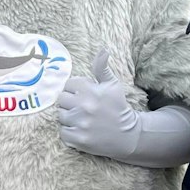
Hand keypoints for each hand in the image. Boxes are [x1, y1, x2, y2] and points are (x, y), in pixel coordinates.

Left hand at [57, 50, 189, 168]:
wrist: (129, 135)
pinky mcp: (78, 139)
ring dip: (69, 118)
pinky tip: (81, 130)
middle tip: (82, 108)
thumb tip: (103, 50)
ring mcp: (80, 123)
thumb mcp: (112, 85)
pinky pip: (63, 132)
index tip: (84, 96)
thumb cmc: (118, 107)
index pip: (68, 84)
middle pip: (61, 100)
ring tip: (82, 120)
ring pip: (60, 116)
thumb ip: (102, 68)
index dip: (75, 90)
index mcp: (90, 90)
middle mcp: (84, 105)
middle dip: (70, 103)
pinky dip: (69, 133)